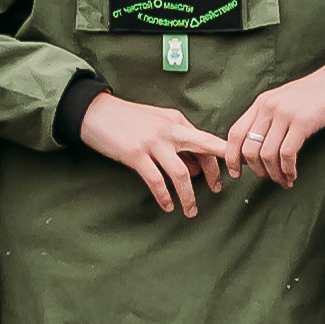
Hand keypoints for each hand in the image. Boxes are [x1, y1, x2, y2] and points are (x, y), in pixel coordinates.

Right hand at [74, 90, 238, 217]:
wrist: (94, 112)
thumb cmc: (126, 121)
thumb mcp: (156, 127)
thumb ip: (177, 145)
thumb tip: (196, 169)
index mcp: (176, 120)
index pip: (206, 140)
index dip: (220, 157)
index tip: (230, 173)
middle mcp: (169, 129)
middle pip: (203, 149)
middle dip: (214, 172)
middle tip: (218, 191)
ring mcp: (152, 142)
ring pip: (181, 173)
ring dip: (188, 195)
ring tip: (191, 211)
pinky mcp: (135, 154)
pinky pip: (156, 180)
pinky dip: (164, 196)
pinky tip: (167, 206)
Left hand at [222, 64, 324, 189]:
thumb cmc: (317, 94)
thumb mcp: (286, 102)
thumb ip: (270, 120)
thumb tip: (257, 150)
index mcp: (261, 103)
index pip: (235, 133)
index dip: (231, 157)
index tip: (236, 174)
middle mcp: (269, 107)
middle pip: (249, 149)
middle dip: (257, 170)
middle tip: (269, 178)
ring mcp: (285, 113)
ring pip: (267, 155)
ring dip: (274, 174)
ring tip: (284, 181)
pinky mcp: (304, 121)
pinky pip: (287, 154)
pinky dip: (288, 170)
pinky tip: (293, 174)